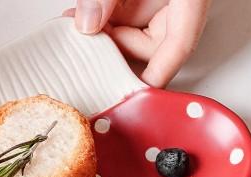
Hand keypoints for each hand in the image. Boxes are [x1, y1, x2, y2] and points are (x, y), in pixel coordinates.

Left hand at [68, 0, 210, 87]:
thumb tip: (88, 22)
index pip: (175, 49)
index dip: (153, 78)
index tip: (128, 95)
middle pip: (149, 41)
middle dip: (113, 45)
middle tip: (83, 47)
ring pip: (132, 23)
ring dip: (103, 27)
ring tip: (74, 24)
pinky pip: (125, 6)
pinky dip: (104, 10)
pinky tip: (81, 12)